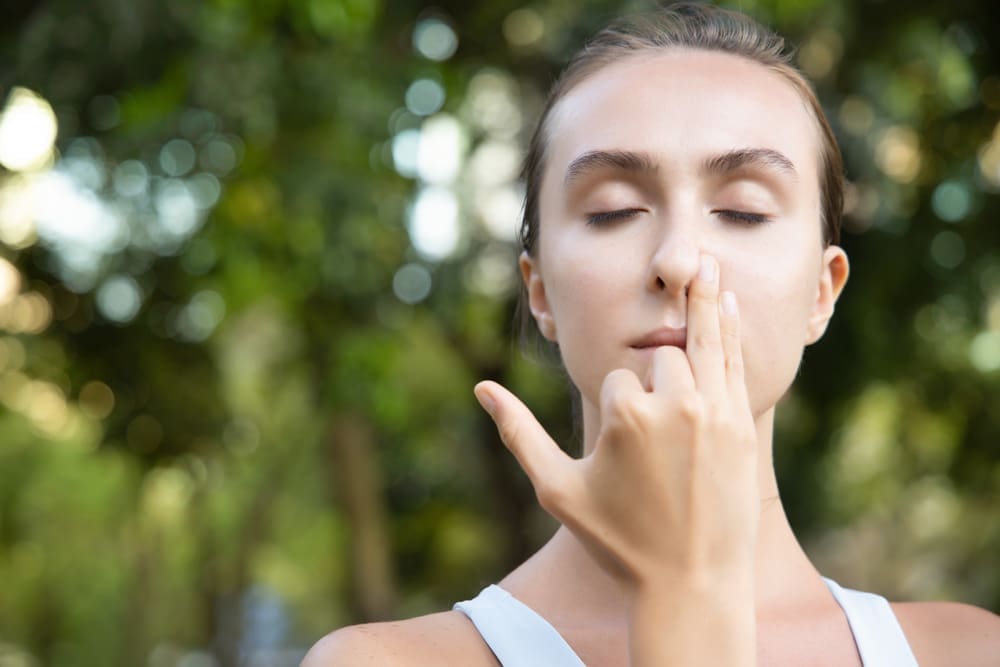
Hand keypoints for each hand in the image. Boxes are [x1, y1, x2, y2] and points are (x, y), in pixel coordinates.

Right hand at [474, 255, 758, 592]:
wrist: (692, 583)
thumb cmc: (618, 540)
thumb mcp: (557, 488)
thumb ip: (518, 433)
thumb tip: (480, 387)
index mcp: (623, 417)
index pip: (616, 380)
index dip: (615, 410)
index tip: (623, 454)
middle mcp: (671, 405)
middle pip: (656, 358)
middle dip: (653, 378)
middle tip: (658, 415)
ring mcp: (712, 412)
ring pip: (702, 342)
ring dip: (703, 303)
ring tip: (706, 261)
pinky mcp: (740, 424)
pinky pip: (734, 364)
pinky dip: (731, 330)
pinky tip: (730, 304)